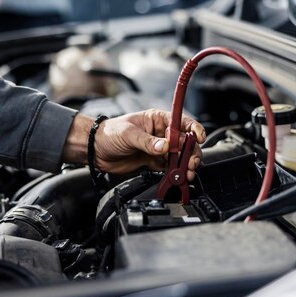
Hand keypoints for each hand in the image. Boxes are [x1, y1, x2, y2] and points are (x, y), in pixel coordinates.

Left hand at [61, 110, 205, 179]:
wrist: (96, 150)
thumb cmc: (109, 133)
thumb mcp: (128, 134)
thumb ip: (148, 141)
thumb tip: (165, 146)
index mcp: (157, 119)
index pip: (182, 122)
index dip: (193, 129)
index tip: (199, 138)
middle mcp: (161, 133)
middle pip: (185, 142)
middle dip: (191, 152)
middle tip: (191, 163)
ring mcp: (159, 148)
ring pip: (179, 156)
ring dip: (185, 165)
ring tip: (187, 173)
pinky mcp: (154, 162)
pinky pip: (169, 168)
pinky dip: (175, 173)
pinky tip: (177, 178)